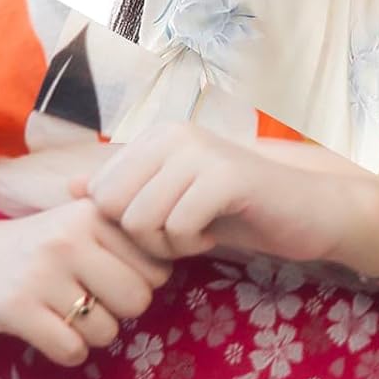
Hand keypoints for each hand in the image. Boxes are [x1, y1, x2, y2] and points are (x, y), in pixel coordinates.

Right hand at [0, 197, 172, 366]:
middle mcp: (69, 238)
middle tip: (91, 297)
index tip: (114, 274)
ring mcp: (42, 274)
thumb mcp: (84, 224)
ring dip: (92, 332)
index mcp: (93, 213)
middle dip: (121, 309)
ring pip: (107, 331)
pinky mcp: (18, 309)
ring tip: (66, 310)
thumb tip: (208, 238)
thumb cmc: (42, 246)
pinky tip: (49, 328)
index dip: (142, 278)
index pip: (157, 263)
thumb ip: (133, 232)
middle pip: (138, 300)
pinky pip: (72, 351)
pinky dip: (66, 350)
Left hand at [75, 122, 355, 266]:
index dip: (127, 227)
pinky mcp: (225, 176)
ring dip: (170, 244)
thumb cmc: (237, 209)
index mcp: (156, 137)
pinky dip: (194, 244)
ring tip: (200, 231)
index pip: (101, 195)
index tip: (165, 224)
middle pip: (115, 208)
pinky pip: (178, 227)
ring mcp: (200, 151)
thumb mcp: (174, 200)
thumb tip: (71, 187)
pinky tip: (216, 232)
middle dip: (144, 237)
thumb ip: (125, 191)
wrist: (307, 212)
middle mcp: (173, 134)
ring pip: (142, 220)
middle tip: (182, 233)